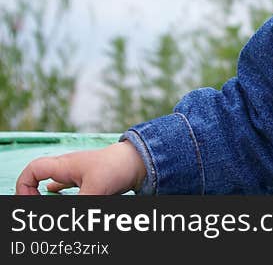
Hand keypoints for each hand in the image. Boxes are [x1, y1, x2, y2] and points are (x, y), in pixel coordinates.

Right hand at [16, 140, 147, 194]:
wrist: (141, 160)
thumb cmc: (118, 167)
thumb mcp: (95, 189)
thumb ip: (80, 204)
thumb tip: (71, 219)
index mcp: (64, 165)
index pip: (33, 171)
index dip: (25, 186)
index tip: (32, 201)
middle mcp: (68, 167)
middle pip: (40, 178)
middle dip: (34, 193)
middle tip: (37, 207)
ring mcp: (79, 172)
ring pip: (54, 183)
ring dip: (47, 195)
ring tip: (44, 202)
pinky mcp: (90, 178)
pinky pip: (67, 186)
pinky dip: (60, 193)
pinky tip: (56, 195)